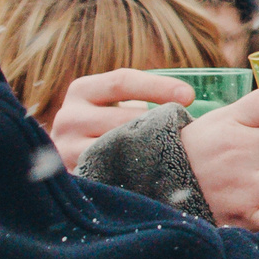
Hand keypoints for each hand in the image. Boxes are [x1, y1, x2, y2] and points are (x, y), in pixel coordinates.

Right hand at [47, 68, 195, 167]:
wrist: (69, 156)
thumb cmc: (108, 122)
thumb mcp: (114, 102)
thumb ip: (141, 96)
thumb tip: (188, 97)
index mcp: (81, 90)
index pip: (122, 82)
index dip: (157, 87)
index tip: (190, 96)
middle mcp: (69, 117)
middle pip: (123, 118)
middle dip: (160, 124)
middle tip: (191, 132)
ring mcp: (68, 149)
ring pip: (119, 148)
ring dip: (151, 150)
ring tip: (176, 153)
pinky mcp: (76, 176)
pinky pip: (113, 174)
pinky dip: (137, 174)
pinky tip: (157, 174)